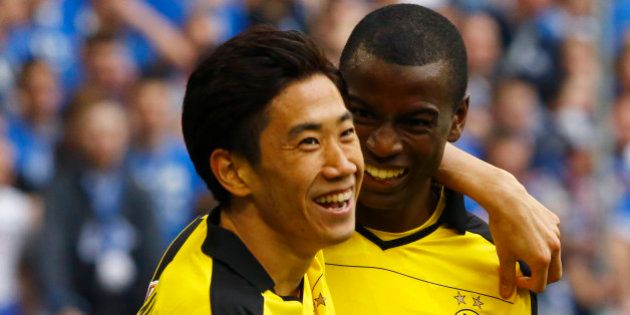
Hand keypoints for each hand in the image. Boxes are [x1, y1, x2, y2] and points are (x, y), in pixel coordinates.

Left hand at [486, 176, 561, 297]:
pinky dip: (543, 241)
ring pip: (555, 254)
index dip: (525, 286)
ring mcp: (556, 232)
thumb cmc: (503, 228)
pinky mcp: (554, 220)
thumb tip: (506, 295)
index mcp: (543, 260)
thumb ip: (507, 277)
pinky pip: (552, 236)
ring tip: (524, 251)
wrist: (506, 198)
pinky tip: (526, 233)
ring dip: (543, 259)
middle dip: (540, 277)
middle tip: (524, 273)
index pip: (540, 285)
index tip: (514, 278)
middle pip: (555, 274)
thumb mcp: (503, 255)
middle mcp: (555, 247)